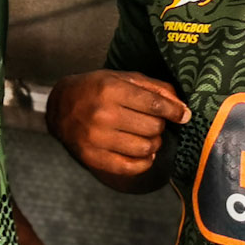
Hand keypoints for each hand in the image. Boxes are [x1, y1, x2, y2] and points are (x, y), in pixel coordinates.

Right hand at [46, 70, 189, 187]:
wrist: (60, 107)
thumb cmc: (96, 89)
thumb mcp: (124, 78)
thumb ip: (155, 89)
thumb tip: (182, 107)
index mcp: (111, 90)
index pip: (155, 105)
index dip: (175, 112)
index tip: (183, 115)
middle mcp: (103, 114)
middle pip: (153, 127)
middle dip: (159, 124)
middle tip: (151, 121)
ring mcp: (97, 138)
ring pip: (146, 148)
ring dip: (153, 142)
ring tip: (145, 135)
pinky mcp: (94, 157)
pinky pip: (132, 167)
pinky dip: (144, 161)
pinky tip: (142, 152)